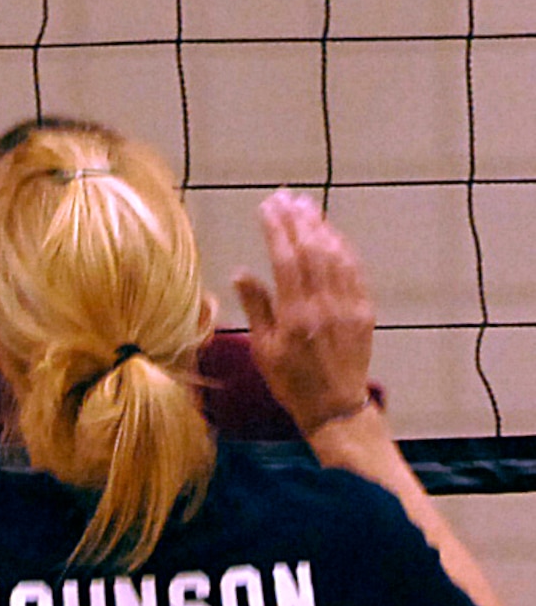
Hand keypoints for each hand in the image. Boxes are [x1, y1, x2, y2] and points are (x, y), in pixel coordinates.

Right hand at [233, 188, 374, 437]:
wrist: (337, 409)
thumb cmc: (292, 381)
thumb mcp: (263, 349)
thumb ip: (256, 307)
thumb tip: (241, 272)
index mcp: (296, 315)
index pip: (286, 259)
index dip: (276, 229)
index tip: (267, 206)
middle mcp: (324, 306)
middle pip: (312, 250)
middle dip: (298, 219)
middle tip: (285, 196)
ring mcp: (348, 307)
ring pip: (335, 256)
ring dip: (320, 227)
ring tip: (306, 205)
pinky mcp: (364, 312)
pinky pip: (355, 271)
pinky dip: (343, 247)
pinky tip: (332, 233)